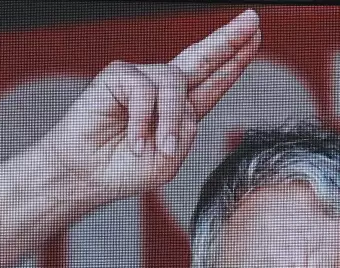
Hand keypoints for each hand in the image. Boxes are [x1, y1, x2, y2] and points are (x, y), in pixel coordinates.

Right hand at [37, 9, 261, 205]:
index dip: (234, 61)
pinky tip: (135, 144)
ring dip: (171, 122)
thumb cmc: (124, 170)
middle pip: (203, 59)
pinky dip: (144, 122)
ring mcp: (142, 80)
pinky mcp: (119, 76)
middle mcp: (163, 90)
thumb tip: (181, 97)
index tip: (253, 37)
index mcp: (180, 110)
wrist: (86, 176)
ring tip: (162, 151)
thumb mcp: (170, 158)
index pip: (213, 81)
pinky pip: (145, 92)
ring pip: (176, 85)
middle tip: (252, 20)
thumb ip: (186, 128)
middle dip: (229, 40)